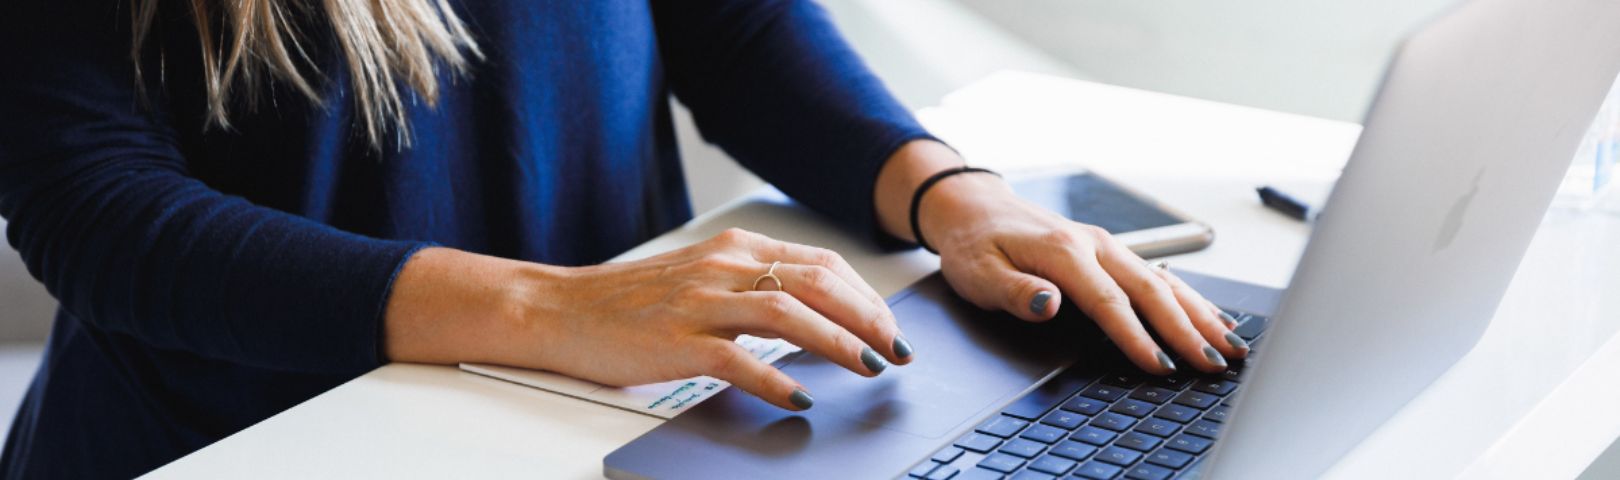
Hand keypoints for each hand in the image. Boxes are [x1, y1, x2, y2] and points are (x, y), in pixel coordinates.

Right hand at [384, 229, 911, 410]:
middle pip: (816, 283)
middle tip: (896, 349)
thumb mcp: (703, 278)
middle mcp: (723, 267)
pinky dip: (775, 378)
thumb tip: (817, 314)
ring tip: (868, 367)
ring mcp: (699, 303)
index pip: (820, 264)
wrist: (560, 309)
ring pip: (787, 313)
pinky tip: (799, 398)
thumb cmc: (632, 302)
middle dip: (867, 317)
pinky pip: (737, 359)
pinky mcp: (676, 341)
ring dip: (838, 341)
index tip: (890, 326)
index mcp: (735, 249)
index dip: (865, 295)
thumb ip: (754, 288)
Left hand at [875, 141, 1245, 373]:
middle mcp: (1094, 245)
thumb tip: (1050, 304)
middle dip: (1187, 330)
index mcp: (1063, 251)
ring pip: (1164, 282)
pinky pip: (1160, 275)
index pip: (1109, 302)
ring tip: (1230, 346)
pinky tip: (1212, 318)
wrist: (975, 207)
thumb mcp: (979, 273)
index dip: (1137, 337)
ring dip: (1200, 315)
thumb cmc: (975, 244)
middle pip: (1151, 291)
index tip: (1160, 366)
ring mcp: (1107, 246)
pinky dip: (1190, 298)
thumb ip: (1016, 292)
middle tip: (1214, 364)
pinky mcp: (1111, 252)